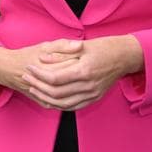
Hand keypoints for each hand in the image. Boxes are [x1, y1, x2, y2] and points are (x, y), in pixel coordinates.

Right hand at [0, 39, 83, 103]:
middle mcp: (46, 83)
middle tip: (88, 70)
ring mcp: (44, 95)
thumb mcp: (44, 46)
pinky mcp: (42, 102)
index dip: (83, 62)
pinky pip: (60, 105)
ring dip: (77, 91)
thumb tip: (80, 45)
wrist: (8, 69)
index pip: (72, 66)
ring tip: (83, 82)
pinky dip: (70, 101)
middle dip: (81, 77)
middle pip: (71, 82)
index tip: (88, 58)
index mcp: (48, 67)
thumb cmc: (28, 54)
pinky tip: (77, 95)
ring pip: (66, 98)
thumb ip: (63, 45)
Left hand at [21, 35, 143, 110]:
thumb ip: (61, 52)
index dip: (38, 74)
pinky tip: (48, 99)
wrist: (124, 57)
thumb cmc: (103, 47)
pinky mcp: (95, 98)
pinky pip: (73, 106)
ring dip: (45, 98)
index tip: (29, 67)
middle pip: (56, 93)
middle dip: (38, 86)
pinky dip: (59, 105)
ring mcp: (92, 94)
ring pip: (63, 103)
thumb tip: (42, 58)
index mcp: (84, 71)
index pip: (54, 78)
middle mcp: (88, 85)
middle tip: (26, 78)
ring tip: (33, 89)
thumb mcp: (82, 45)